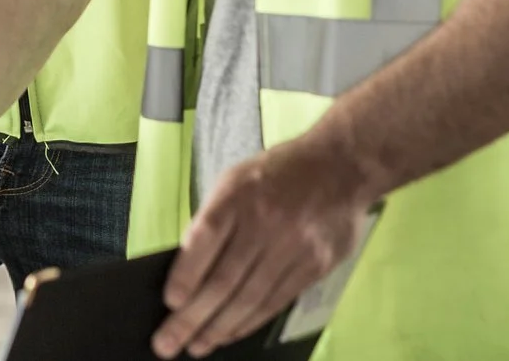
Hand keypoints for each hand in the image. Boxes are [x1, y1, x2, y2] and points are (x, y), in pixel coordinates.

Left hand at [153, 136, 379, 358]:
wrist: (341, 165)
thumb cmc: (279, 173)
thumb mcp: (237, 179)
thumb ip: (214, 218)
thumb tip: (187, 267)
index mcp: (240, 193)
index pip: (206, 238)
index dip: (186, 274)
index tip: (170, 302)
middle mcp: (267, 221)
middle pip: (225, 278)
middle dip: (192, 317)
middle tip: (167, 343)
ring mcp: (294, 246)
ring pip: (250, 298)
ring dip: (218, 328)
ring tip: (195, 346)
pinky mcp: (315, 265)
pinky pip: (276, 301)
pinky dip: (249, 322)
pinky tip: (229, 334)